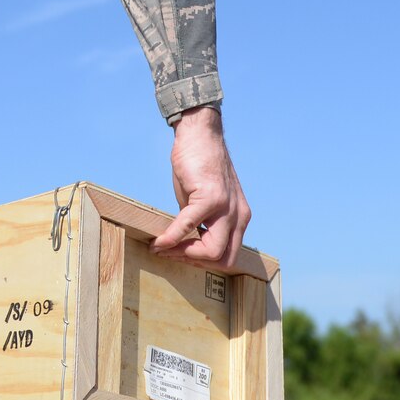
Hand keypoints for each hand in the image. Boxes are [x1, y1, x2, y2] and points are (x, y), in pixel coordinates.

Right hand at [151, 106, 250, 269]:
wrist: (200, 136)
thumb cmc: (200, 167)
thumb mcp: (206, 202)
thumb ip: (203, 223)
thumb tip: (185, 244)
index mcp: (240, 218)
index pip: (228, 254)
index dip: (203, 261)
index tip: (181, 256)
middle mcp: (239, 216)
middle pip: (223, 259)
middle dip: (195, 263)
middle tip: (172, 255)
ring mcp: (227, 207)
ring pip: (212, 251)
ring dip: (184, 254)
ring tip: (163, 248)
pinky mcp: (210, 197)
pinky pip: (189, 226)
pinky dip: (172, 238)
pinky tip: (158, 241)